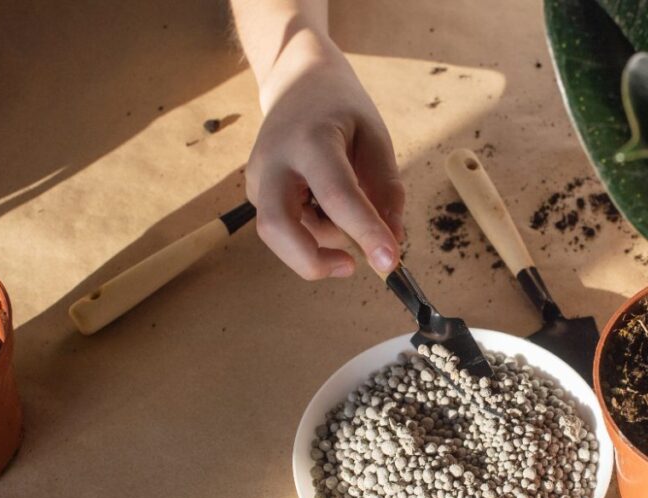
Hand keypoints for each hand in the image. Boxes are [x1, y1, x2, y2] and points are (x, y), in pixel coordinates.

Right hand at [245, 30, 404, 279]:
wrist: (296, 81)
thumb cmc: (342, 110)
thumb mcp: (376, 138)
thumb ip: (386, 191)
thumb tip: (393, 241)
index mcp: (312, 140)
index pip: (338, 195)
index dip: (365, 232)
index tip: (390, 262)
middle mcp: (275, 160)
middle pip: (277, 227)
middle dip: (312, 261)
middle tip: (352, 266)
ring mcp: (258, 178)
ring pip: (282, 234)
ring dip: (321, 242)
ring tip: (347, 213)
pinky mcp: (255, 192)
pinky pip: (286, 228)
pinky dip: (313, 232)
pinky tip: (326, 208)